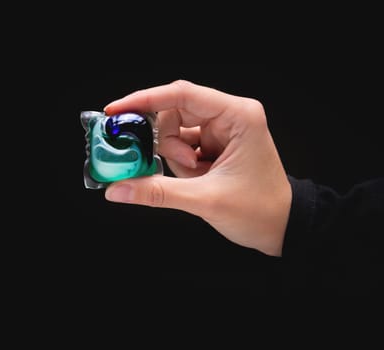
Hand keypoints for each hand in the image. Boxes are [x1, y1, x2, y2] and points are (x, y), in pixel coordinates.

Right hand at [103, 80, 291, 255]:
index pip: (181, 95)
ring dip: (176, 159)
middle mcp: (229, 115)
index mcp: (237, 116)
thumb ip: (157, 191)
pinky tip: (197, 179)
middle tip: (181, 168)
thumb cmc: (259, 210)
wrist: (281, 227)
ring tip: (198, 179)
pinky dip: (180, 164)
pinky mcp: (213, 144)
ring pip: (174, 132)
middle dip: (168, 144)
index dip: (144, 100)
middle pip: (173, 114)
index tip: (115, 110)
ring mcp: (220, 130)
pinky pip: (181, 146)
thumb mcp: (204, 200)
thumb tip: (118, 189)